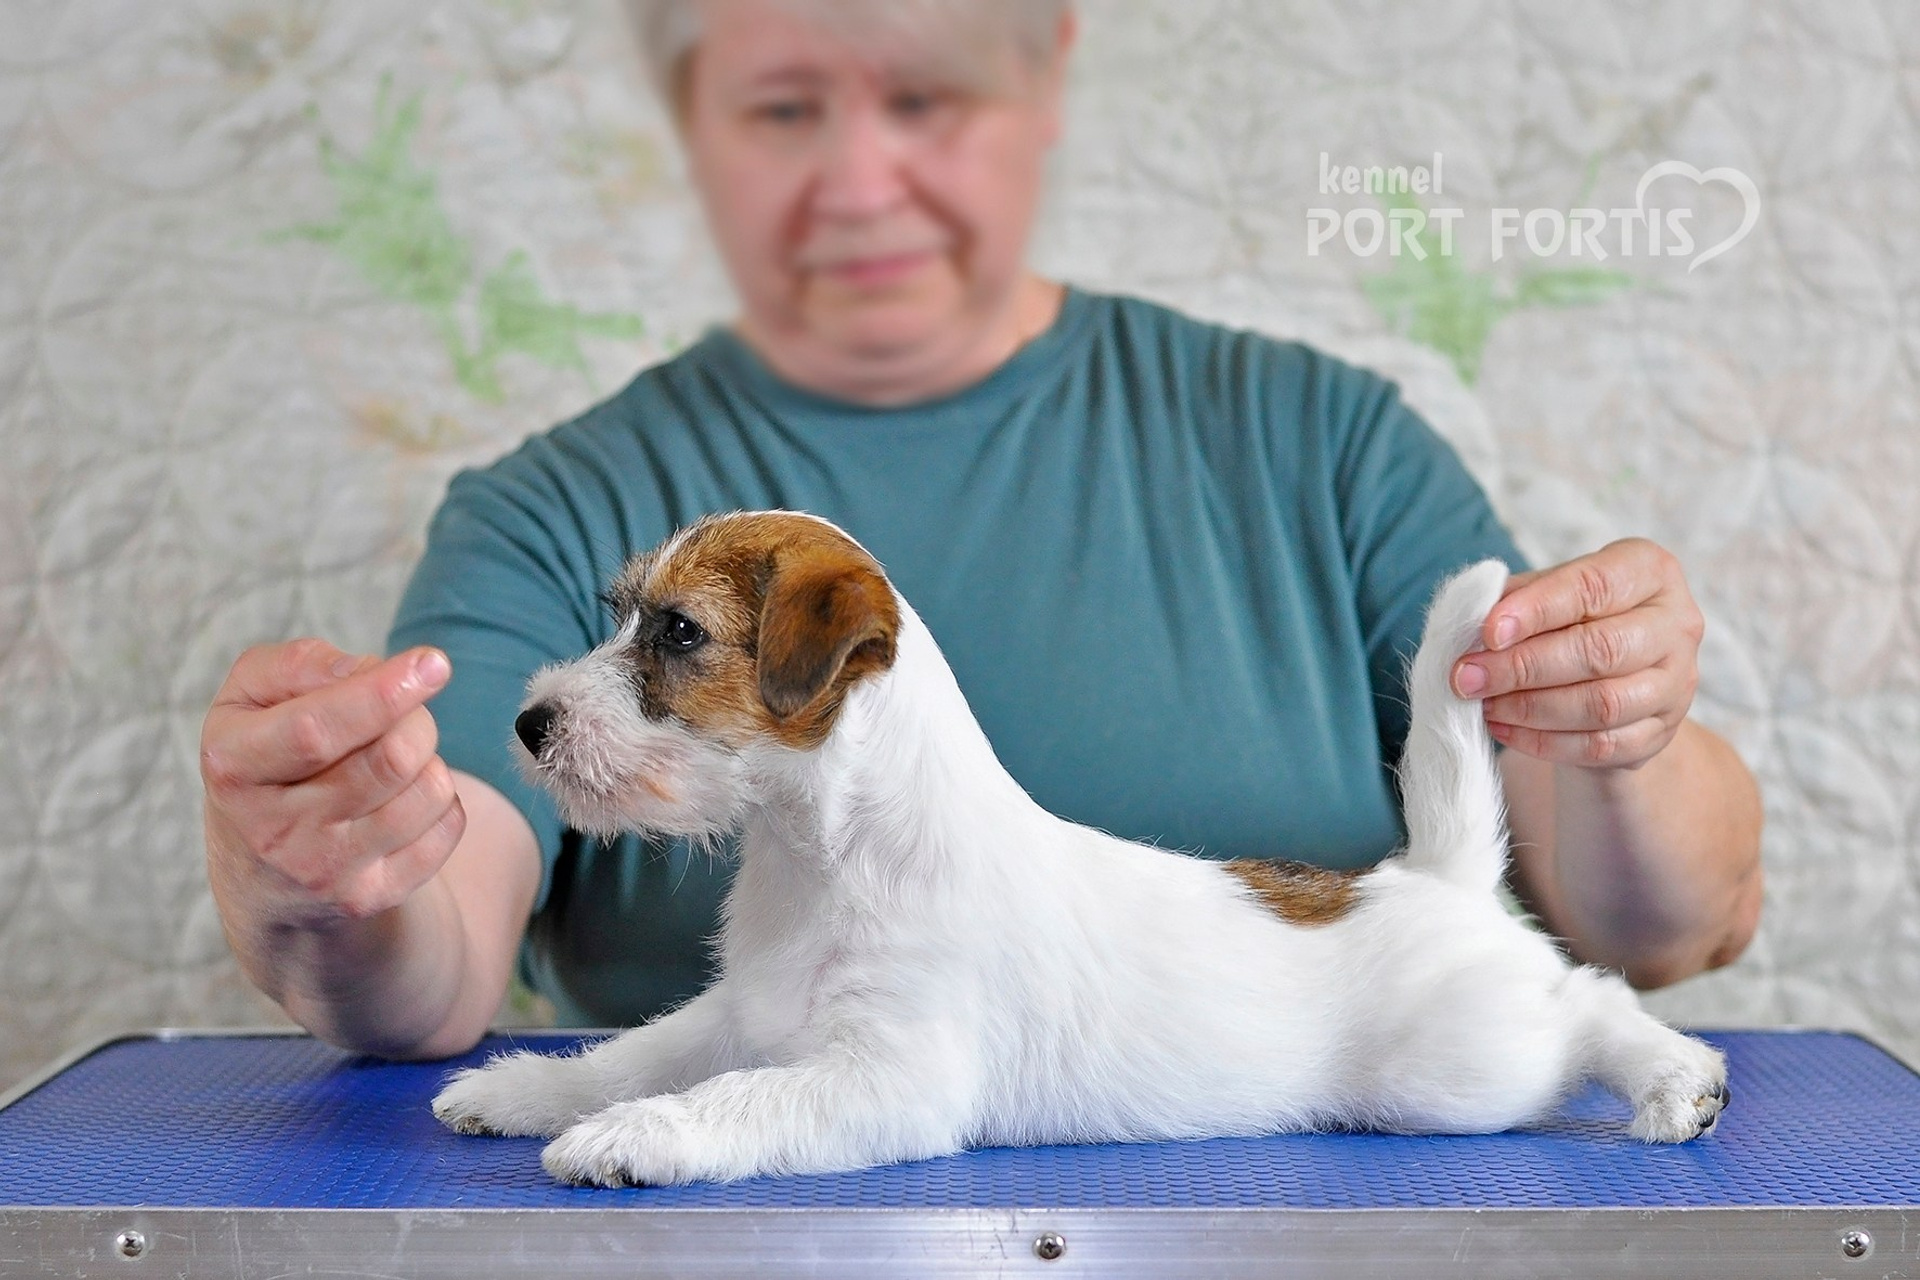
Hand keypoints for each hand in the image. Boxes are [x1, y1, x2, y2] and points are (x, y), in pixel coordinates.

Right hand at [201, 639, 463, 930]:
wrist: (262, 876)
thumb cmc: (265, 759)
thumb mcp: (250, 699)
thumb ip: (297, 665)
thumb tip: (366, 669)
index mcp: (233, 766)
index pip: (315, 730)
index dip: (381, 693)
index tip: (433, 663)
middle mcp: (273, 829)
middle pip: (391, 756)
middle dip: (416, 716)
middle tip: (405, 709)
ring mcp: (323, 871)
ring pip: (428, 790)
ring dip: (430, 757)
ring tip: (395, 758)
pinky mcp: (368, 897)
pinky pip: (447, 828)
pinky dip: (443, 799)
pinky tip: (403, 801)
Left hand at [1451, 538, 1703, 770]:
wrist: (1614, 676)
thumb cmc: (1573, 619)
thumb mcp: (1549, 592)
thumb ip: (1516, 599)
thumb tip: (1471, 620)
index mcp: (1650, 571)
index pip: (1593, 586)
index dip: (1537, 609)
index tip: (1488, 631)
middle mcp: (1676, 625)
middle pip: (1600, 650)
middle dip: (1523, 666)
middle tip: (1467, 677)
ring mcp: (1676, 684)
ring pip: (1601, 704)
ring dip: (1530, 708)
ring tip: (1483, 704)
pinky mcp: (1661, 733)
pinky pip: (1599, 746)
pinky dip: (1543, 742)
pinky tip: (1504, 728)